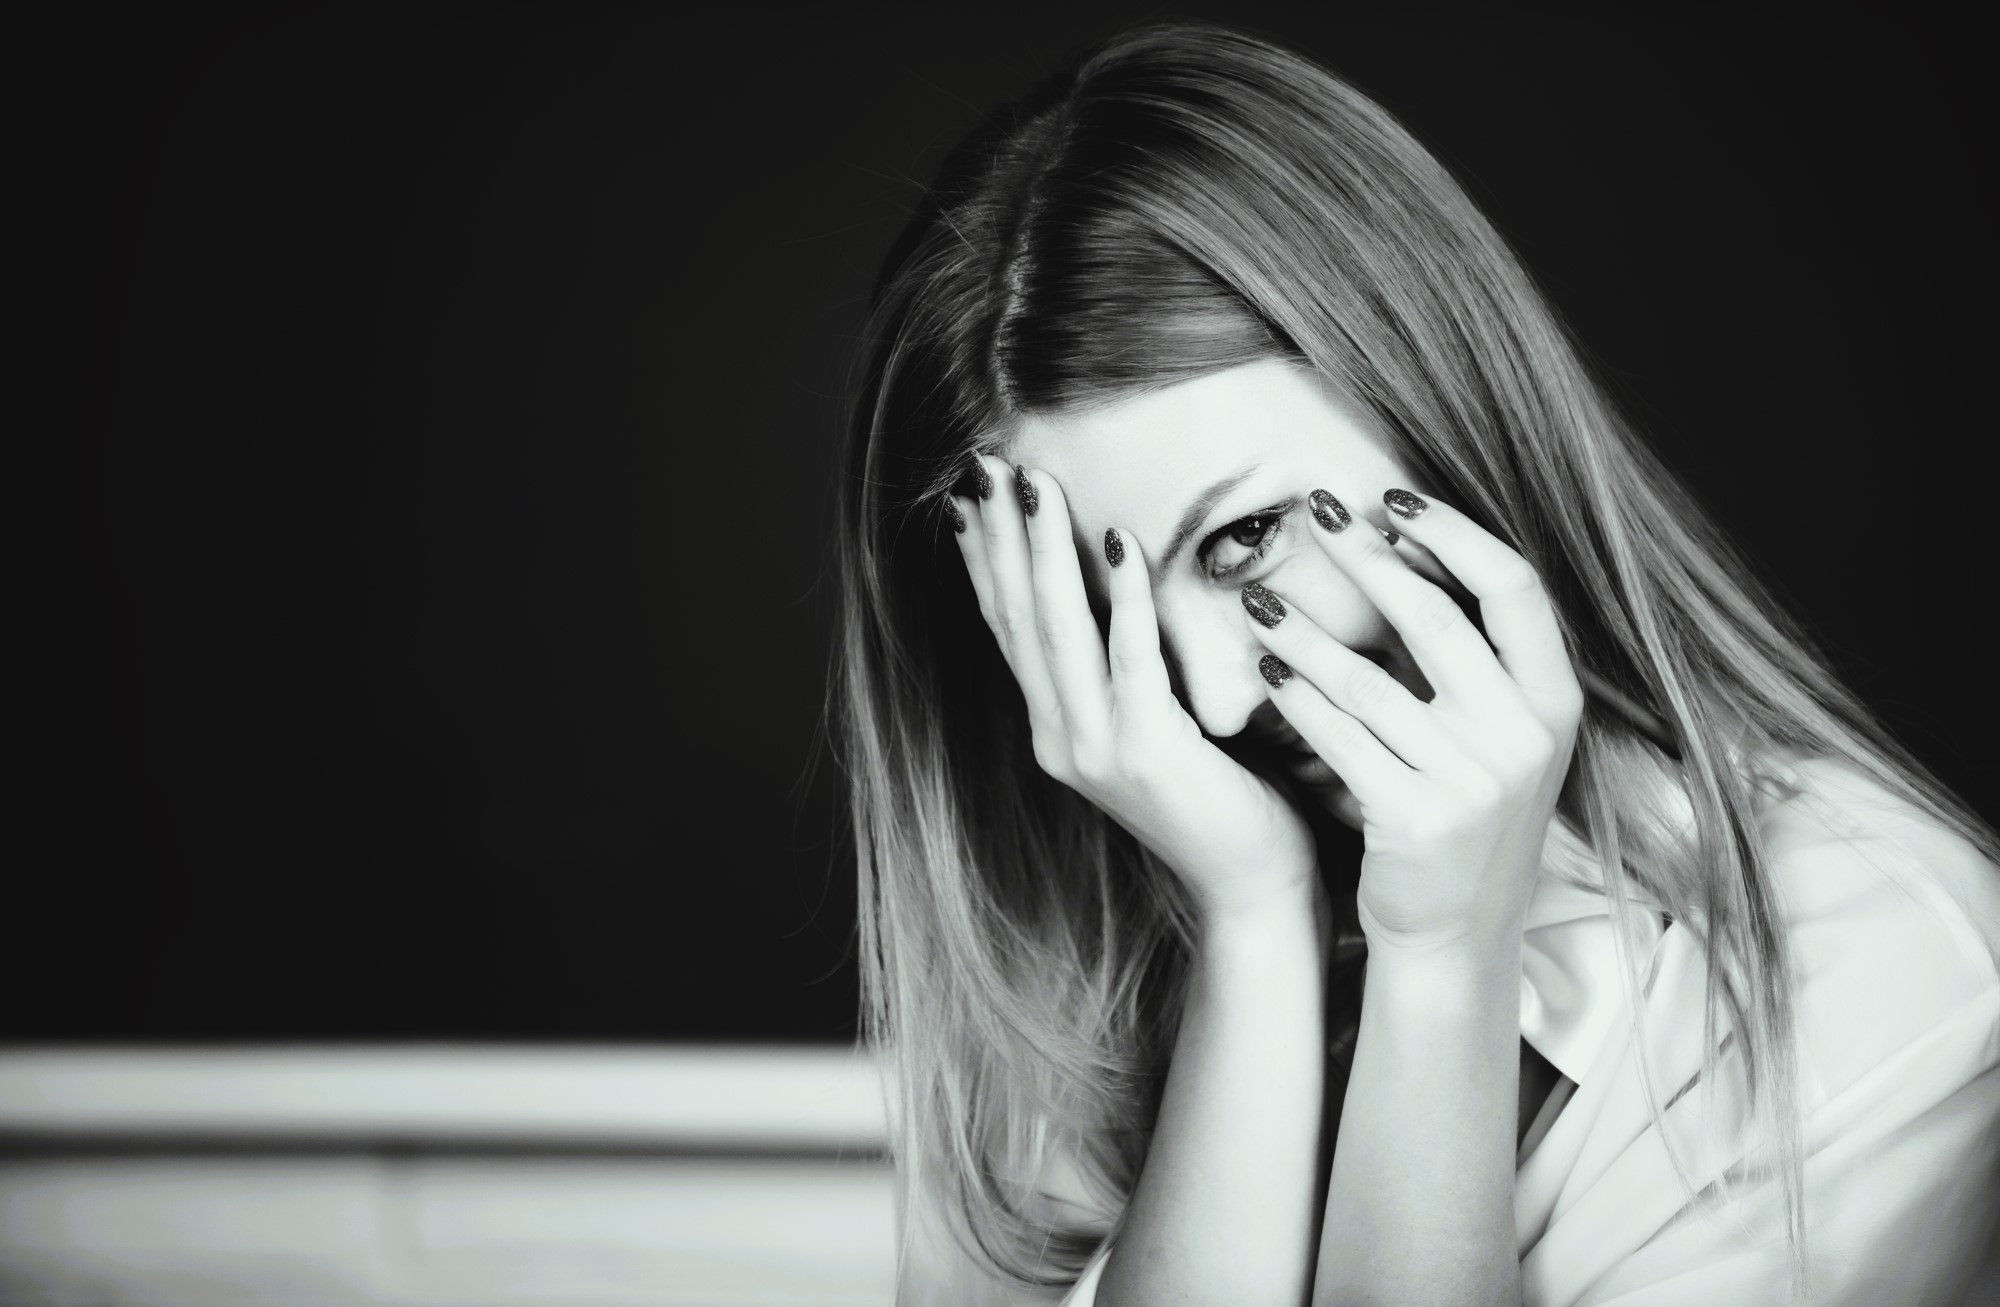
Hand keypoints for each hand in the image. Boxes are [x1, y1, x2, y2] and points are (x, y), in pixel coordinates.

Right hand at [951, 455, 1319, 922]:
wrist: (1254, 892)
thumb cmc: (1227, 804)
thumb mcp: (1161, 730)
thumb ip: (1130, 675)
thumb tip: (1121, 601)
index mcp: (1057, 729)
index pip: (1008, 627)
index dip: (987, 558)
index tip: (974, 493)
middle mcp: (1059, 737)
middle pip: (1018, 617)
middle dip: (1002, 535)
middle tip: (986, 463)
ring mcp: (1094, 749)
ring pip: (1058, 628)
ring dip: (1045, 548)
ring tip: (1036, 481)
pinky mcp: (1144, 754)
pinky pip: (1129, 657)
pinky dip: (1123, 595)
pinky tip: (1120, 537)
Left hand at [1243, 489, 1582, 959]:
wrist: (1455, 931)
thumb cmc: (1464, 811)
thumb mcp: (1501, 734)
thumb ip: (1476, 657)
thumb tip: (1402, 544)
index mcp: (1555, 701)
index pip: (1513, 586)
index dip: (1451, 533)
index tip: (1391, 498)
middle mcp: (1524, 736)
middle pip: (1436, 618)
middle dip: (1367, 556)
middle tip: (1312, 512)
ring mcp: (1471, 781)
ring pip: (1370, 679)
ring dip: (1307, 630)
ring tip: (1257, 595)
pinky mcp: (1414, 820)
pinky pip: (1339, 739)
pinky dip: (1296, 698)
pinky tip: (1263, 669)